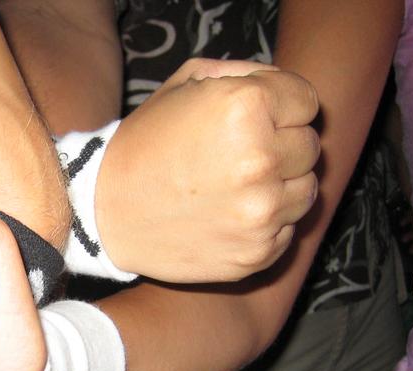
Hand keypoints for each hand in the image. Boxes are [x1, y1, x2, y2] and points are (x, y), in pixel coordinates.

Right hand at [97, 58, 320, 282]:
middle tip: (235, 157)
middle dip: (280, 147)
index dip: (279, 108)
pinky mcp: (256, 253)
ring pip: (306, 191)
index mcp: (245, 108)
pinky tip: (227, 217)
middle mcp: (260, 160)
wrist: (103, 211)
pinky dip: (266, 224)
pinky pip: (287, 230)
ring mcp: (261, 213)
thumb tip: (286, 93)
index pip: (307, 102)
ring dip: (279, 187)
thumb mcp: (185, 84)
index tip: (250, 122)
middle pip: (309, 147)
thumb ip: (245, 74)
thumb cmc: (146, 144)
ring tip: (232, 188)